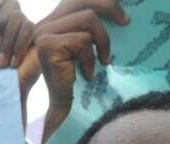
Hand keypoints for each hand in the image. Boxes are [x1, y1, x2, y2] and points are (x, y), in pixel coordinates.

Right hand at [32, 0, 129, 139]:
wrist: (66, 108)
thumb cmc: (81, 79)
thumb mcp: (88, 45)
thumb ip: (93, 25)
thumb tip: (117, 7)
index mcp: (54, 20)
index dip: (104, 2)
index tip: (122, 15)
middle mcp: (45, 24)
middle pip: (84, 1)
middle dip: (109, 8)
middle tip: (126, 23)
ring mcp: (44, 33)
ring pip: (88, 19)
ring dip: (101, 41)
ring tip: (102, 61)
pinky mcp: (48, 46)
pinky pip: (82, 40)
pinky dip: (90, 58)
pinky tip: (87, 73)